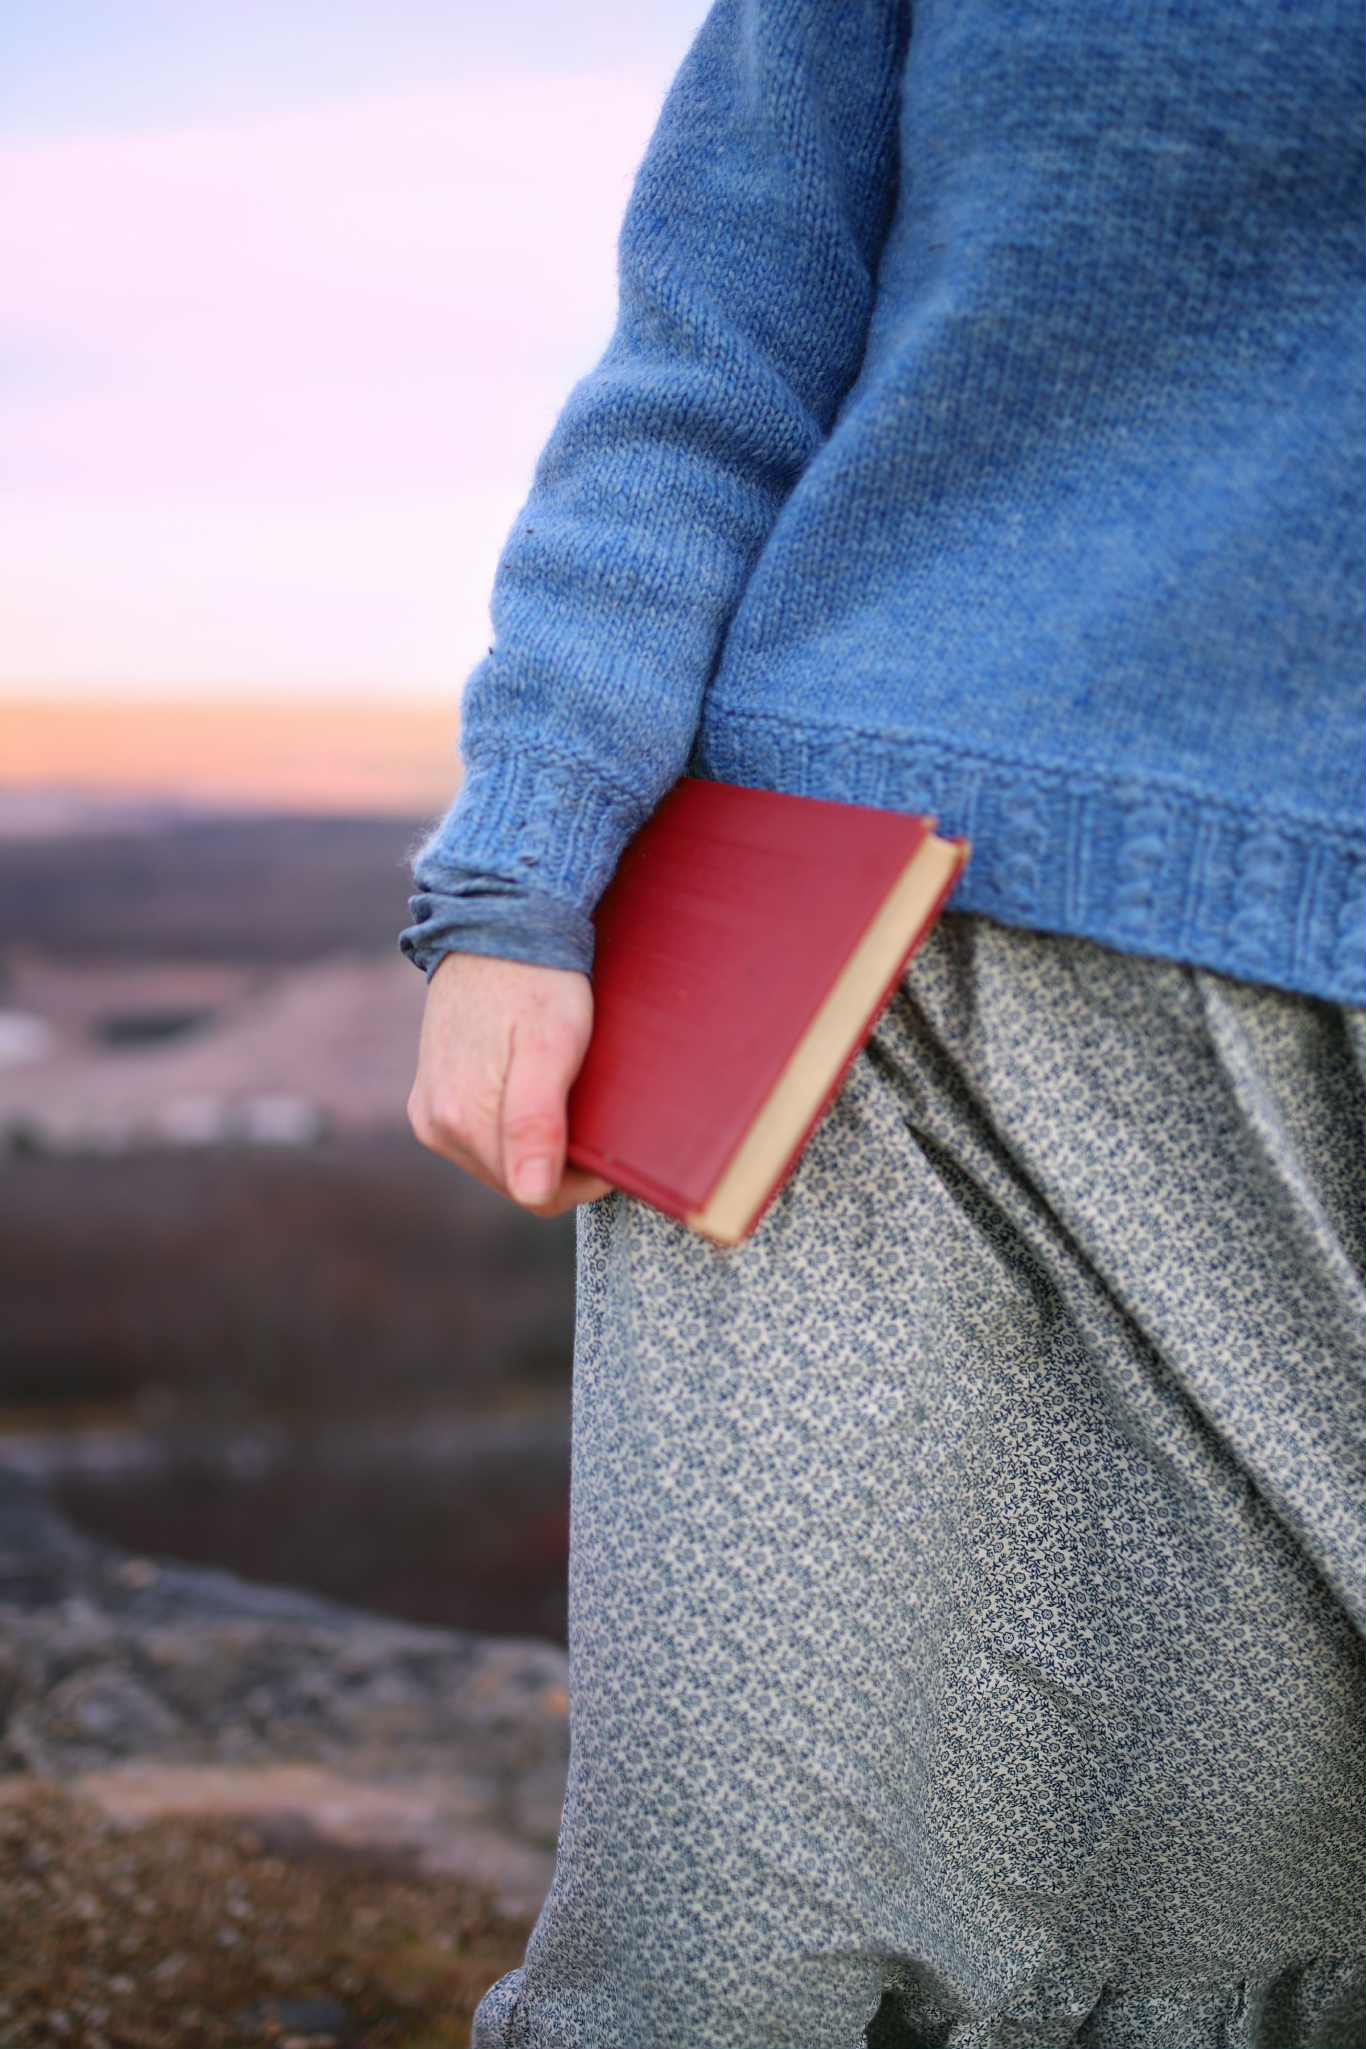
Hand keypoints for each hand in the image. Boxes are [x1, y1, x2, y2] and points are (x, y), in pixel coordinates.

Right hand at [406, 950, 614, 1216]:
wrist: (495, 925)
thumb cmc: (536, 982)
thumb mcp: (550, 1048)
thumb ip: (536, 1123)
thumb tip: (531, 1194)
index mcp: (463, 1120)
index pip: (535, 1193)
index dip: (582, 1178)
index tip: (612, 1142)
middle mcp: (436, 1125)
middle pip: (516, 1179)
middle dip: (559, 1160)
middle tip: (595, 1111)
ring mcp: (430, 1111)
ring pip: (501, 1160)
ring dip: (538, 1142)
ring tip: (567, 1094)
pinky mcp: (432, 1096)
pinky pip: (481, 1135)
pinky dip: (515, 1125)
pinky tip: (535, 1090)